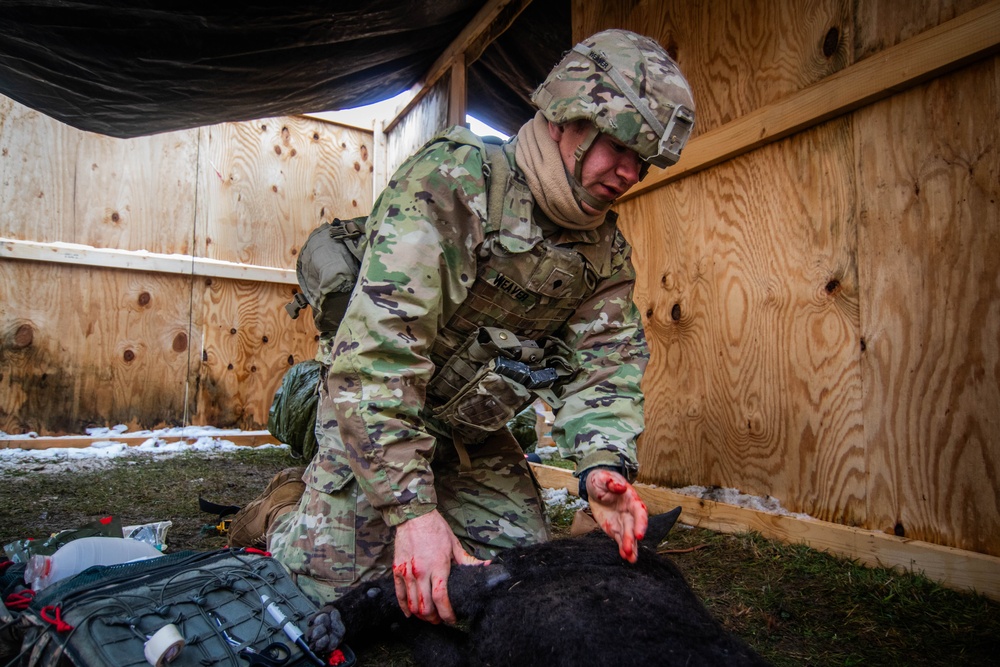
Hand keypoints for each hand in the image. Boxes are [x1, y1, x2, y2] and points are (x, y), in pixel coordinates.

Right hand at [392, 509, 488, 623]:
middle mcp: (421, 572)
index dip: (447, 613)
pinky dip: (404, 607)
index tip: (452, 619)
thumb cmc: (436, 529)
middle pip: (426, 606)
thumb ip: (468, 561)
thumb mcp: (455, 545)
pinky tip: (410, 613)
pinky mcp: (397, 570)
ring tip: (429, 617)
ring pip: (413, 604)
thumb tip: (486, 567)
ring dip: (421, 615)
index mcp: (438, 566)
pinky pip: (399, 594)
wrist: (414, 516)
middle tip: (441, 619)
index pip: (441, 598)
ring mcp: (407, 572)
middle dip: (434, 618)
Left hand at [586, 469, 647, 562]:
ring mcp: (623, 521)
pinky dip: (622, 548)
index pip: (639, 512)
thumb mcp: (603, 478)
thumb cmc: (601, 480)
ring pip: (629, 536)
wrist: (595, 487)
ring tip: (631, 559)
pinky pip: (620, 539)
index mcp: (631, 498)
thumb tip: (621, 487)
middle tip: (629, 550)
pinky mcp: (615, 528)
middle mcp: (629, 512)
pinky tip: (625, 557)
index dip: (641, 523)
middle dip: (631, 539)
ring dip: (630, 547)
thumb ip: (611, 482)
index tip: (640, 535)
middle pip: (633, 527)